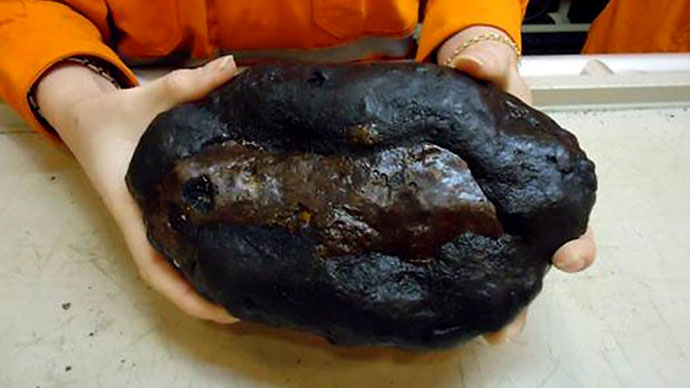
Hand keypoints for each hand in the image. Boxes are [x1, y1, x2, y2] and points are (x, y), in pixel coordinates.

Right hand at [36, 55, 239, 322]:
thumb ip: (186, 84)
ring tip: (248, 294)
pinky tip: (233, 257)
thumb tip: (231, 68)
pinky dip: (202, 258)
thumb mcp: (146, 98)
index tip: (220, 311)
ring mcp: (153, 217)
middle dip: (203, 299)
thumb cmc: (115, 115)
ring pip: (176, 263)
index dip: (185, 292)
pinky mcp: (163, 208)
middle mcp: (144, 219)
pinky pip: (182, 241)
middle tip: (249, 308)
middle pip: (170, 275)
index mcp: (133, 205)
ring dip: (203, 284)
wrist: (92, 118)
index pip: (155, 262)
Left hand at [438, 26, 596, 343]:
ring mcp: (479, 216)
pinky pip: (448, 253)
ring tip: (489, 333)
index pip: (566, 208)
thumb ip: (489, 63)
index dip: (572, 236)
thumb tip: (477, 67)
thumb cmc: (481, 84)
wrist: (444, 88)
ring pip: (495, 264)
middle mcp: (514, 203)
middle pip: (530, 252)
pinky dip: (448, 281)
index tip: (568, 256)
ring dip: (495, 301)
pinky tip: (438, 305)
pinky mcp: (443, 219)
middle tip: (515, 320)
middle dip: (528, 287)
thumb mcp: (490, 69)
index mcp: (537, 171)